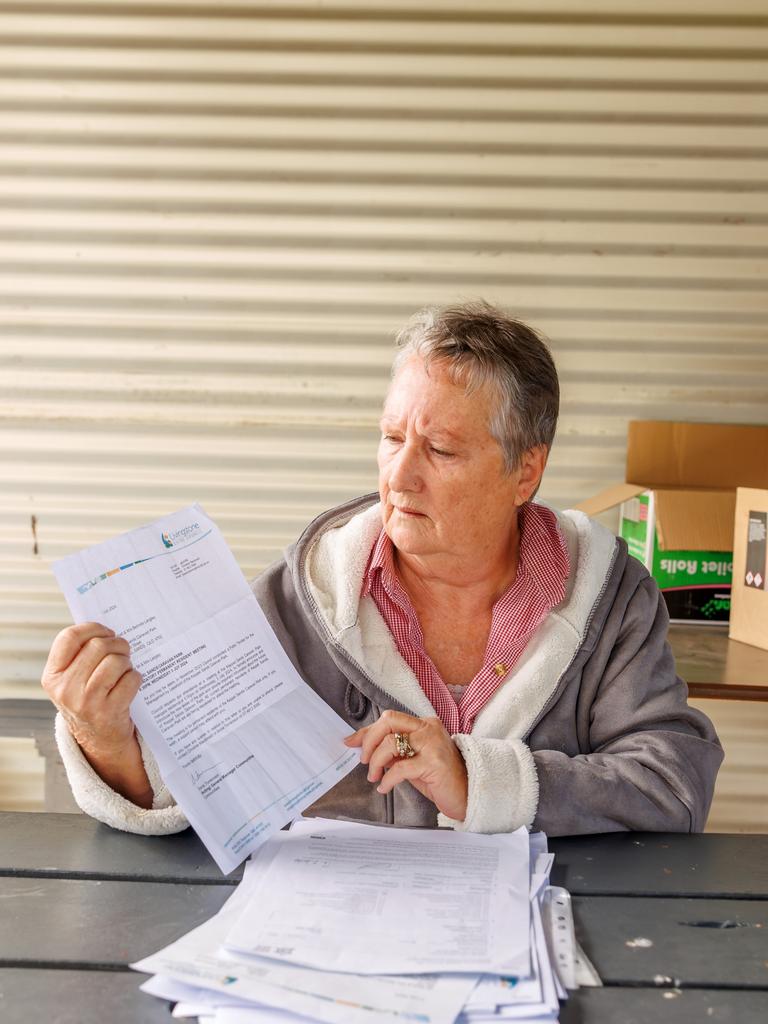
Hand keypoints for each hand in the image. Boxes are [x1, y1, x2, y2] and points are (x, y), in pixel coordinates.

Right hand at [41, 622, 141, 759]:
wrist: (99, 739)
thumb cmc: (89, 700)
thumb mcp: (72, 680)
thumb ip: (80, 655)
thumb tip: (106, 628)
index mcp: (52, 676)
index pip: (68, 637)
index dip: (92, 628)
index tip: (106, 632)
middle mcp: (65, 689)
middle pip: (98, 646)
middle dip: (117, 644)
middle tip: (123, 650)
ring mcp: (86, 702)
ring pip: (116, 661)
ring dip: (127, 661)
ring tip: (125, 669)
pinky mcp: (109, 712)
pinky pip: (131, 679)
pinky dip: (135, 677)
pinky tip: (129, 684)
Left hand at [344, 710, 467, 820]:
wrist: (468, 794)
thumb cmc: (439, 778)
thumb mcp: (413, 760)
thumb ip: (395, 751)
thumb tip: (365, 748)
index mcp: (424, 724)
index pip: (389, 719)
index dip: (367, 731)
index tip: (351, 742)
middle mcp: (429, 729)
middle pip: (389, 721)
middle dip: (369, 741)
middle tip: (364, 760)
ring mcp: (433, 744)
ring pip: (391, 743)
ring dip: (375, 762)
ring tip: (374, 777)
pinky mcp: (434, 764)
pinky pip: (400, 768)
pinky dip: (387, 779)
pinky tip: (384, 787)